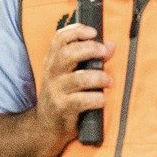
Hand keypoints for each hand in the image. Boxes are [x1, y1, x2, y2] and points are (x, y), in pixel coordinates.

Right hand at [36, 22, 113, 146]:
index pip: (59, 38)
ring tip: (109, 82)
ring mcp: (56, 91)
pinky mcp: (62, 108)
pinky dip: (97, 99)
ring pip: (78, 78)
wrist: (45, 126)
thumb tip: (111, 45)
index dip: (77, 31)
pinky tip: (102, 100)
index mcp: (52, 60)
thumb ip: (88, 59)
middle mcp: (52, 73)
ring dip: (99, 77)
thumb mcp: (69, 74)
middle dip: (89, 49)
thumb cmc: (62, 96)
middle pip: (67, 54)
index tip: (93, 32)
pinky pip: (82, 101)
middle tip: (105, 52)